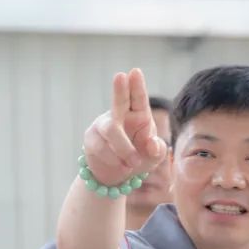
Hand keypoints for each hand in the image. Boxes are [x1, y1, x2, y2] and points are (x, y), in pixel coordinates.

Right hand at [83, 69, 167, 186]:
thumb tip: (152, 143)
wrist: (116, 176)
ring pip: (112, 131)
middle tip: (120, 76)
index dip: (137, 85)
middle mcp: (120, 116)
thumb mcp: (154, 156)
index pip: (138, 98)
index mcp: (139, 115)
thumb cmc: (139, 159)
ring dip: (124, 149)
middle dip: (120, 89)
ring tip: (134, 163)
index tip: (135, 72)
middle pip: (118, 101)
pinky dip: (114, 160)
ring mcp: (103, 126)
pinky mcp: (91, 140)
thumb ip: (157, 149)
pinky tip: (121, 166)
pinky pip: (102, 148)